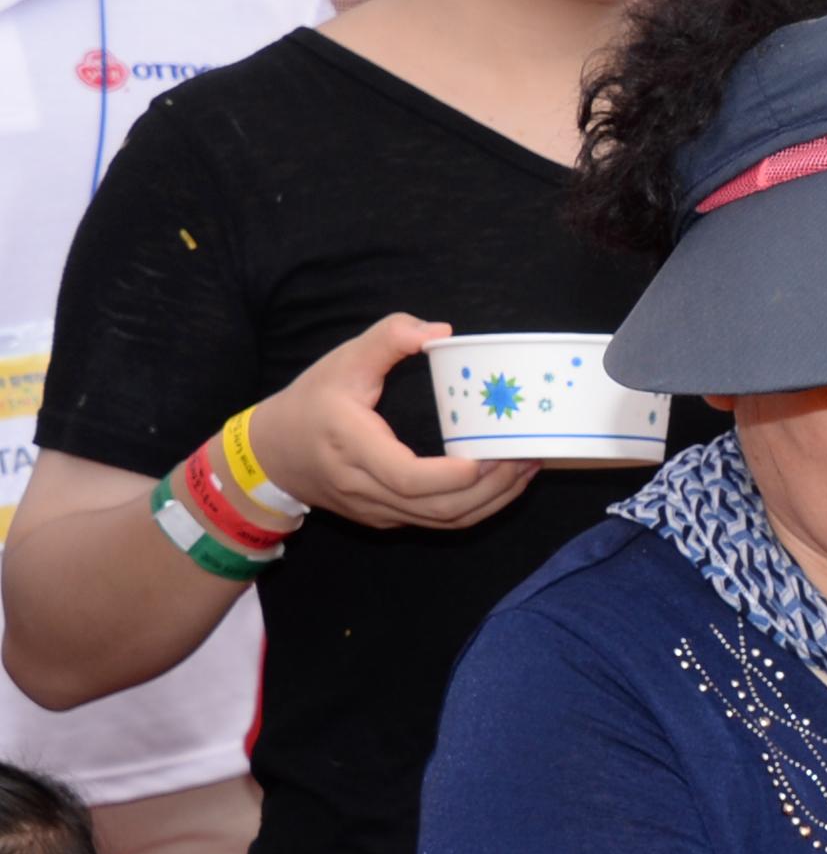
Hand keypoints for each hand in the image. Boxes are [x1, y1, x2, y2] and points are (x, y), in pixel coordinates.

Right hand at [245, 313, 536, 530]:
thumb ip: (386, 338)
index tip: (486, 457)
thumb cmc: (312, 402)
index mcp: (351, 446)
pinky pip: (438, 522)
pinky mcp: (388, 518)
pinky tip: (504, 483)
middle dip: (490, 487)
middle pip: (436, 507)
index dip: (451, 476)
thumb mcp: (342, 361)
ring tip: (526, 467)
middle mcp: (363, 487)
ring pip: (443, 520)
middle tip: (526, 454)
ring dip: (492, 500)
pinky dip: (477, 507)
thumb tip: (440, 331)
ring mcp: (377, 510)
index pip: (405, 477)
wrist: (273, 454)